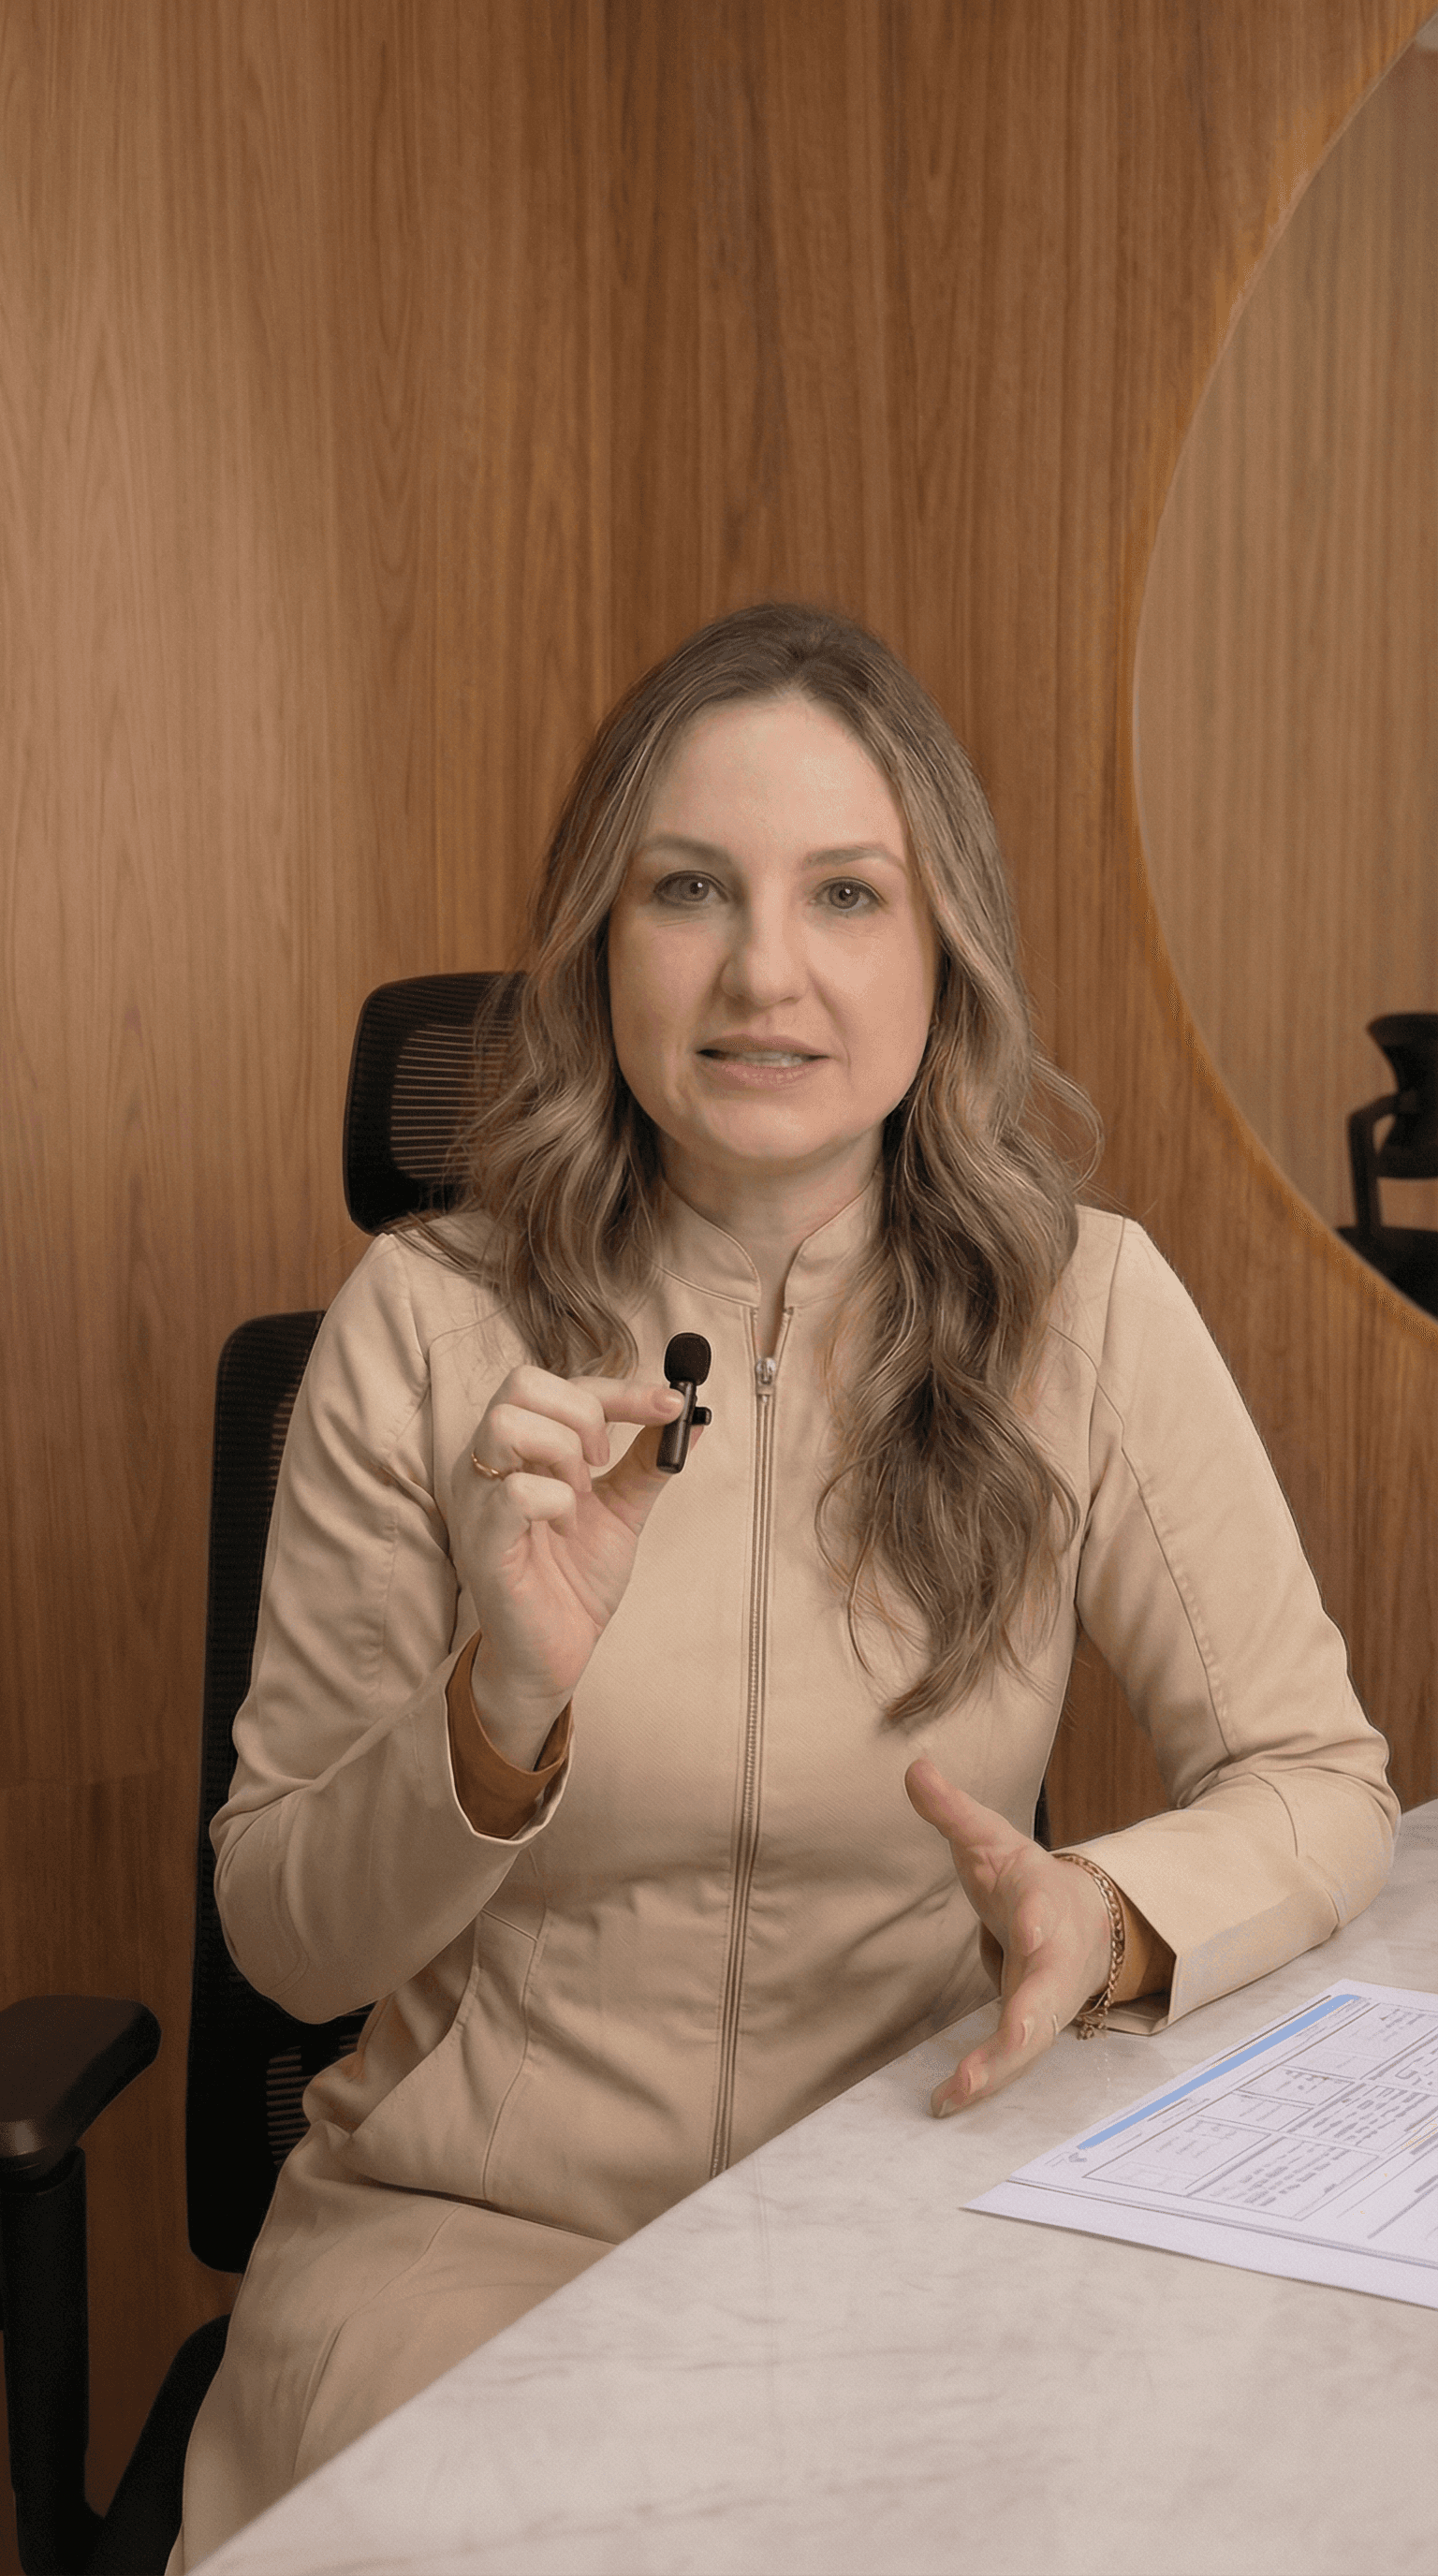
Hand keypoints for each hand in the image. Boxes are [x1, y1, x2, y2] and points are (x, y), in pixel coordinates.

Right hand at [452, 1366, 704, 1754]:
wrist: (556, 1653)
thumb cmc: (575, 1580)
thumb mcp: (622, 1510)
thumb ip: (648, 1462)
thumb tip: (693, 1417)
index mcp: (517, 1448)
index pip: (560, 1383)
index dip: (621, 1389)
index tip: (671, 1405)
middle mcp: (487, 1463)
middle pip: (522, 1384)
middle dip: (584, 1413)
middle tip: (605, 1462)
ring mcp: (478, 1499)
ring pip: (506, 1424)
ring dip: (563, 1452)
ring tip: (581, 1495)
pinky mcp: (483, 1542)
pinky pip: (514, 1493)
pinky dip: (555, 1500)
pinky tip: (565, 1527)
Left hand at [905, 1759, 1113, 2115]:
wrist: (1085, 1921)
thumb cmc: (1028, 1881)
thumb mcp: (991, 1840)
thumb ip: (953, 1810)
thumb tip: (913, 1766)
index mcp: (1045, 1908)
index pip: (1045, 1916)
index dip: (1037, 1926)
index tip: (1026, 1932)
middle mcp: (1054, 1965)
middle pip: (1041, 2004)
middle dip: (1015, 2037)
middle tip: (978, 2068)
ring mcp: (1049, 2004)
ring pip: (1028, 2046)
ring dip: (994, 2075)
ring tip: (949, 2098)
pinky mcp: (1036, 2031)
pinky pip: (1013, 2062)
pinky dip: (986, 2083)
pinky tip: (946, 2102)